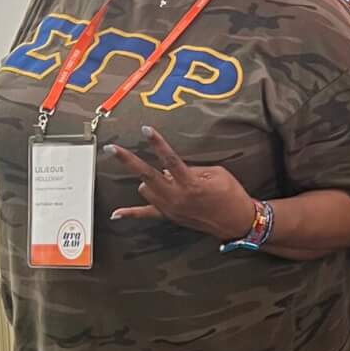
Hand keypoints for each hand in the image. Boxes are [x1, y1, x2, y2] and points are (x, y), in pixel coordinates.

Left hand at [106, 126, 257, 239]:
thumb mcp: (216, 174)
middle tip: (112, 149)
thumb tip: (168, 169)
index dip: (157, 143)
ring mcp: (171, 208)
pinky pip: (146, 214)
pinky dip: (131, 213)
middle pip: (146, 175)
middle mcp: (177, 197)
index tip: (146, 130)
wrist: (237, 221)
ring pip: (146, 189)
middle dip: (128, 161)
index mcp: (191, 184)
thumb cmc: (230, 194)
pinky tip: (116, 214)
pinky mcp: (170, 216)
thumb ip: (191, 169)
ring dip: (149, 179)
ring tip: (165, 176)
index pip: (169, 159)